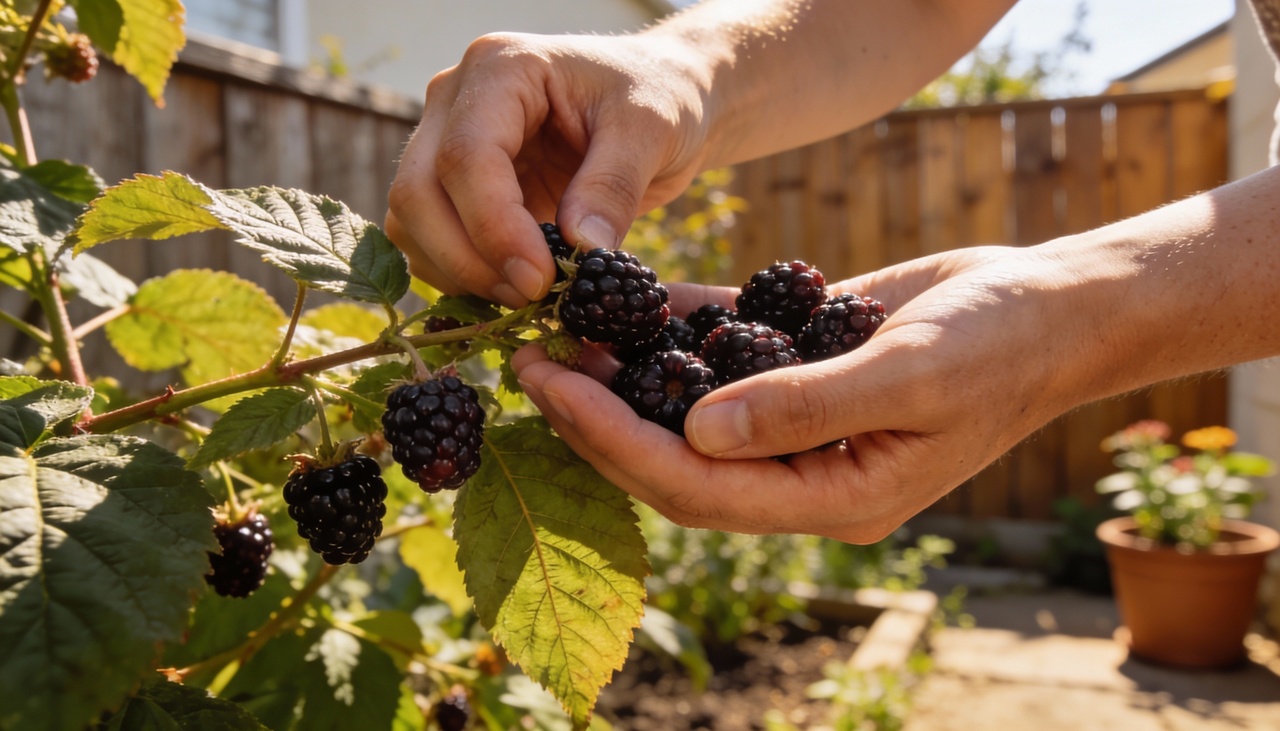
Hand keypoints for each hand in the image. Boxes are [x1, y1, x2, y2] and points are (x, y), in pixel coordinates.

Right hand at [385, 31, 712, 307]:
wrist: (660, 97)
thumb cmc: (660, 96)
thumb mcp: (652, 130)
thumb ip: (613, 186)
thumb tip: (578, 250)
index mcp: (501, 68)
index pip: (467, 157)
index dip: (495, 228)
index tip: (540, 281)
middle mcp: (455, 99)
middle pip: (418, 192)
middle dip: (469, 260)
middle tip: (534, 297)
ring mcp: (445, 140)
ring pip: (411, 222)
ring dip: (460, 274)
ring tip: (529, 296)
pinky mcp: (453, 185)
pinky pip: (427, 240)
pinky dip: (460, 276)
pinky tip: (513, 287)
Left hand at [513, 245, 1098, 542]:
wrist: (1050, 306)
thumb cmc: (999, 346)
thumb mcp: (909, 374)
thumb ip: (803, 407)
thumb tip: (698, 431)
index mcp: (833, 499)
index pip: (700, 488)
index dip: (617, 443)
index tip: (553, 391)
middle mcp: (804, 474)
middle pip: (678, 462)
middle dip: (600, 418)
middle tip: (531, 364)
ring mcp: (801, 427)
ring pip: (690, 416)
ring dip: (626, 379)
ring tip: (558, 333)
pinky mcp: (800, 373)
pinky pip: (724, 359)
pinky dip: (676, 334)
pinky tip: (624, 302)